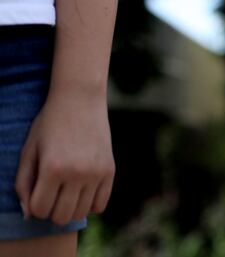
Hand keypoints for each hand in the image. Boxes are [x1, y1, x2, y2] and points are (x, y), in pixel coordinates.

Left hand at [15, 85, 114, 224]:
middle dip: (51, 210)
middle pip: (61, 216)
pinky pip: (100, 205)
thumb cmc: (50, 124)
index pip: (40, 210)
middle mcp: (77, 172)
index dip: (35, 205)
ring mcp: (96, 172)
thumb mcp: (29, 150)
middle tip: (51, 193)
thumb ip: (23, 183)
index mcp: (53, 167)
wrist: (81, 99)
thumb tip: (29, 214)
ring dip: (70, 208)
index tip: (37, 192)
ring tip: (66, 192)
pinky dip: (89, 204)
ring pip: (81, 213)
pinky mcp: (110, 170)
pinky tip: (82, 191)